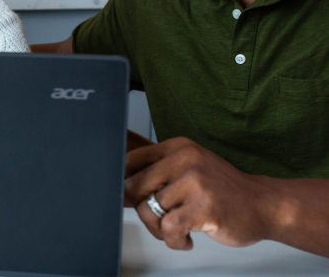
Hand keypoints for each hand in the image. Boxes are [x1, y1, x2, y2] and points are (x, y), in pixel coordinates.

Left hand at [124, 137, 270, 249]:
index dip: (122, 182)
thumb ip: (159, 173)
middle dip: (141, 210)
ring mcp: (195, 181)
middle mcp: (185, 159)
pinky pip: (168, 228)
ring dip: (159, 230)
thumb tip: (122, 190)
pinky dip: (173, 240)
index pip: (132, 159)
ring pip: (150, 210)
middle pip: (135, 186)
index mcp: (178, 147)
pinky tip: (186, 239)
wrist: (264, 203)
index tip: (125, 197)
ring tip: (177, 230)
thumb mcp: (190, 168)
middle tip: (158, 220)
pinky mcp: (204, 206)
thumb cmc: (222, 190)